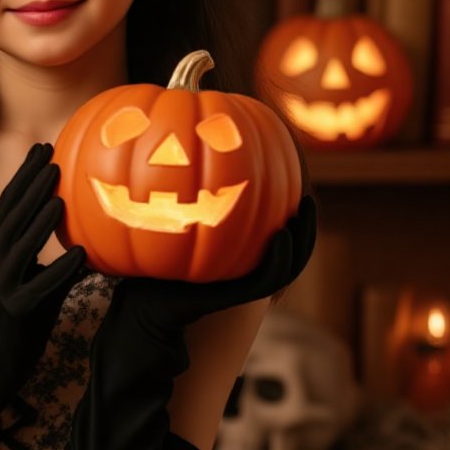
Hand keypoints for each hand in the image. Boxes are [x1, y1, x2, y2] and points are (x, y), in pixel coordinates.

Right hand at [0, 142, 86, 388]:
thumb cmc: (19, 324)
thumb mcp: (36, 288)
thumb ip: (56, 268)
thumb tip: (90, 249)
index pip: (8, 207)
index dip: (24, 177)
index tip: (43, 150)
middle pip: (11, 217)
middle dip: (30, 186)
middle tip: (51, 159)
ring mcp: (2, 287)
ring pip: (19, 247)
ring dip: (39, 220)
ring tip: (58, 196)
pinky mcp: (16, 311)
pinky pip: (40, 286)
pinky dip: (59, 269)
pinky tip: (80, 255)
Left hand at [100, 195, 316, 343]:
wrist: (139, 298)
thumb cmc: (151, 253)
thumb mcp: (174, 216)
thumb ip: (194, 191)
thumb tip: (211, 151)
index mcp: (241, 257)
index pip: (280, 236)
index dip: (297, 217)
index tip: (301, 188)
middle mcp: (245, 272)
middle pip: (292, 251)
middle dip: (307, 227)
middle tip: (310, 200)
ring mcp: (241, 286)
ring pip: (287, 267)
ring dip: (301, 242)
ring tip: (301, 215)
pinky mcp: (234, 298)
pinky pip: (267, 280)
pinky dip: (278, 259)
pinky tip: (280, 235)